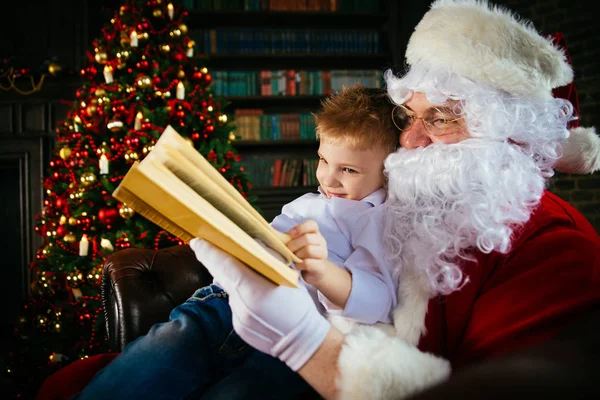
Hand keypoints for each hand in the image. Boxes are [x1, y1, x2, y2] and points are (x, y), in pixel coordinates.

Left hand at [189, 238, 330, 370]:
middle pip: (222, 276)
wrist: (301, 341)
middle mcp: (241, 305)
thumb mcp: (287, 278)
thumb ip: (268, 259)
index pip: (225, 265)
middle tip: (203, 246)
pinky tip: (250, 294)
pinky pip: (236, 305)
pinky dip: (240, 297)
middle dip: (212, 261)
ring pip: (230, 291)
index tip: (198, 242)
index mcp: (254, 290)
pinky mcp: (239, 327)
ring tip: (235, 268)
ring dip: (230, 279)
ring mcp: (238, 318)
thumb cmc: (297, 306)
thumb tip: (252, 243)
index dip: (209, 252)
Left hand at [287, 220, 329, 284]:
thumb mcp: (297, 244)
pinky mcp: (320, 266)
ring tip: (294, 258)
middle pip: (308, 238)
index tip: (290, 234)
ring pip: (309, 250)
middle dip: (294, 244)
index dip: (300, 228)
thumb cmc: (302, 255)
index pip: (312, 224)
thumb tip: (275, 236)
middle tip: (288, 250)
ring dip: (297, 255)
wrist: (315, 271)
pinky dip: (299, 265)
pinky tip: (297, 266)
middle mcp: (321, 241)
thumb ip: (290, 238)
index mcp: (314, 233)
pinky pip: (308, 263)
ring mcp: (322, 253)